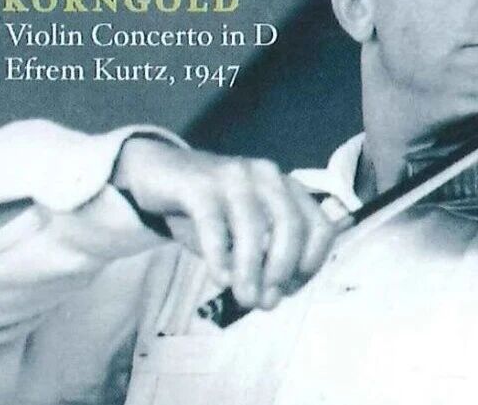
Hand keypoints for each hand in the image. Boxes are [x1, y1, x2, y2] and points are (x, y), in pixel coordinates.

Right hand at [111, 139, 348, 309]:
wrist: (158, 175)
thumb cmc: (210, 212)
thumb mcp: (243, 235)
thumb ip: (263, 261)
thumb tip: (271, 300)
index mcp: (288, 188)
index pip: (320, 227)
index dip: (312, 263)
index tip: (291, 289)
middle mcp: (267, 177)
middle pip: (290, 225)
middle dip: (282, 269)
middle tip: (266, 302)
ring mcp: (234, 176)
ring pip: (252, 226)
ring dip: (251, 269)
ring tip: (244, 298)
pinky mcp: (199, 184)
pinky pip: (214, 224)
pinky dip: (219, 255)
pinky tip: (220, 278)